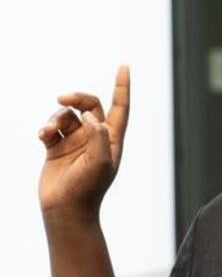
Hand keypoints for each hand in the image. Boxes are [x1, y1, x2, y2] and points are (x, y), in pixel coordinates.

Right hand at [38, 65, 129, 217]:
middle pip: (89, 105)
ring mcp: (75, 141)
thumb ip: (100, 137)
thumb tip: (93, 117)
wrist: (67, 210)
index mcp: (112, 139)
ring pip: (66, 116)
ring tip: (48, 131)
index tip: (124, 66)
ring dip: (56, 117)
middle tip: (63, 98)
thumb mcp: (101, 162)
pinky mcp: (56, 147)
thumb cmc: (88, 189)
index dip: (122, 87)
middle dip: (77, 97)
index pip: (120, 108)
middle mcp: (95, 137)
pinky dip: (45, 128)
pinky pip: (50, 128)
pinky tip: (42, 135)